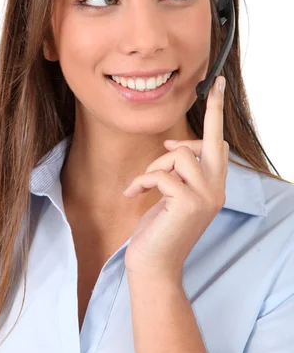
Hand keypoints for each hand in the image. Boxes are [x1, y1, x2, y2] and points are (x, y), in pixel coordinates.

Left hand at [123, 75, 227, 283]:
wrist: (153, 266)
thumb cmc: (159, 230)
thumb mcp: (171, 195)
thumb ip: (179, 172)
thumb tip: (174, 145)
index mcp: (214, 186)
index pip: (218, 145)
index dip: (216, 114)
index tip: (216, 86)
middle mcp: (216, 189)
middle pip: (212, 140)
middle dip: (210, 112)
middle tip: (204, 98)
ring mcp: (206, 196)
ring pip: (179, 155)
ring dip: (154, 166)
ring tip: (144, 184)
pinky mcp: (188, 202)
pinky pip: (161, 173)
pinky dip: (143, 181)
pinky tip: (134, 194)